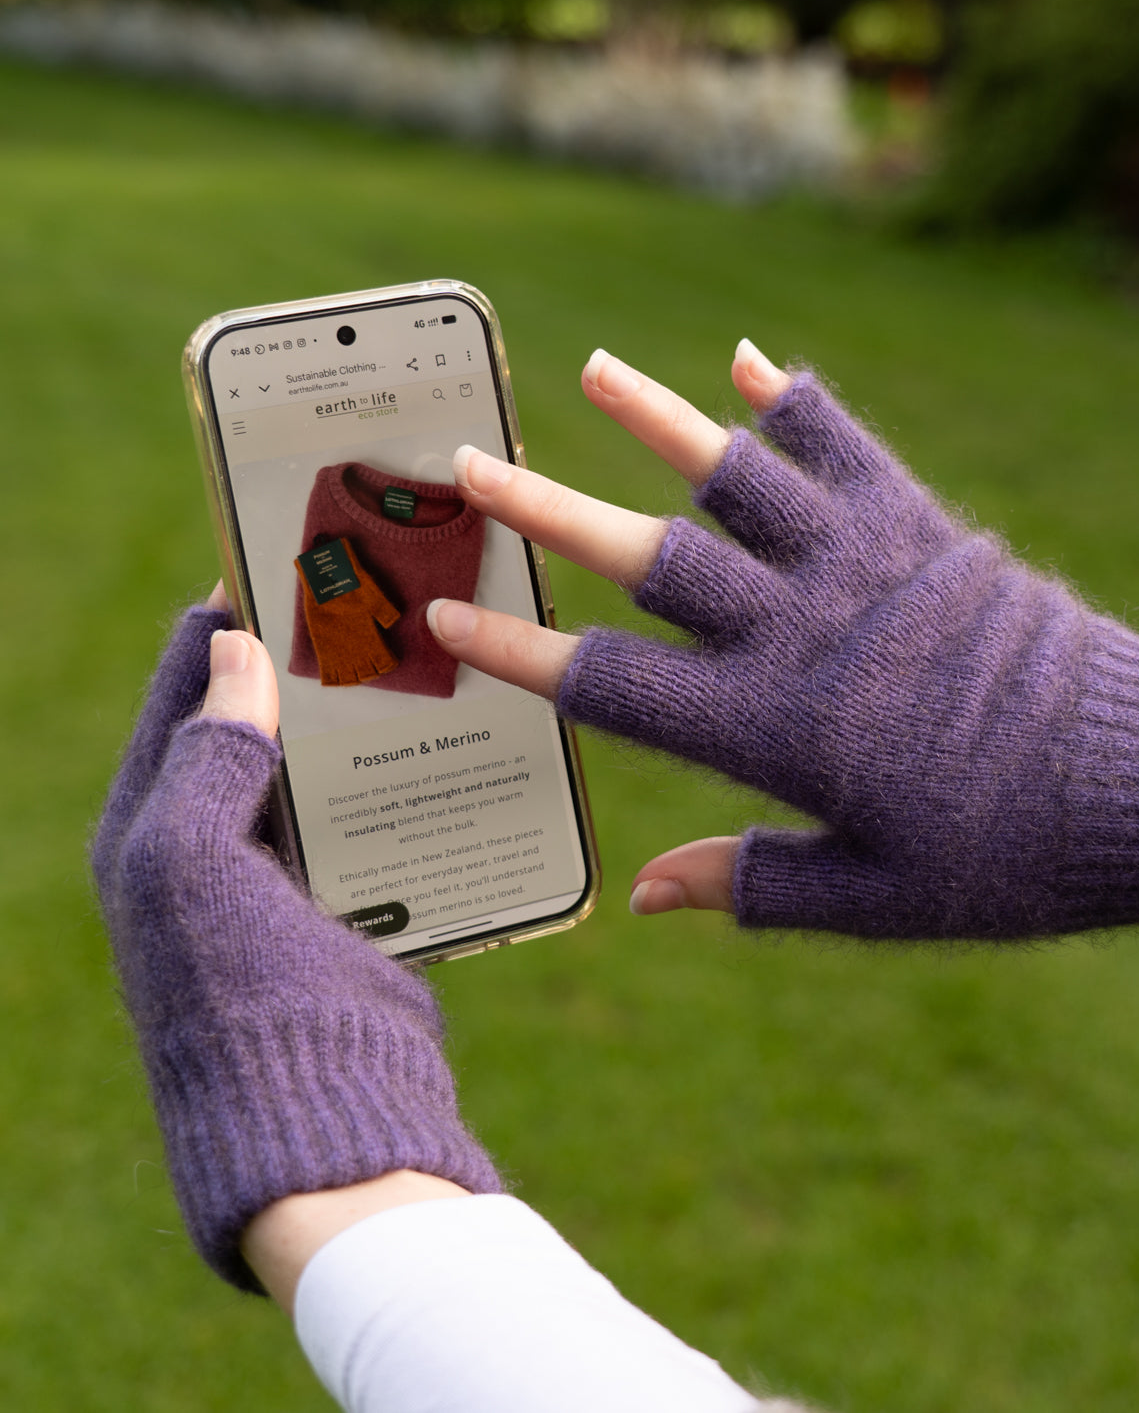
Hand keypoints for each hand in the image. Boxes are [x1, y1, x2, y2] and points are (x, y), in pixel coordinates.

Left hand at [92, 592, 499, 1291]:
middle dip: (303, 657)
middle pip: (255, 720)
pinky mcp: (347, 911)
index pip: (184, 688)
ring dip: (357, 717)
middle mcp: (207, 846)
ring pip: (319, 766)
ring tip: (419, 650)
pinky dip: (395, 777)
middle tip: (375, 593)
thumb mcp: (189, 863)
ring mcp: (278, 880)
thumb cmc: (239, 995)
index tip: (284, 553)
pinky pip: (367, 818)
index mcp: (150, 826)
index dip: (225, 616)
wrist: (323, 1128)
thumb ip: (207, 754)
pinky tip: (444, 738)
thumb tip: (228, 645)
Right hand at [427, 343, 1138, 938]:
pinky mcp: (923, 525)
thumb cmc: (1009, 857)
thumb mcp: (873, 899)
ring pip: (737, 476)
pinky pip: (848, 445)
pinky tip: (749, 362)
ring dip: (660, 418)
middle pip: (646, 557)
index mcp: (771, 730)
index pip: (608, 684)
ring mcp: (862, 566)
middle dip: (544, 511)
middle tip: (470, 465)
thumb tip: (644, 895)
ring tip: (599, 369)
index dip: (515, 650)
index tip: (440, 613)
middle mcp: (800, 632)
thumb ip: (749, 885)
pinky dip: (797, 401)